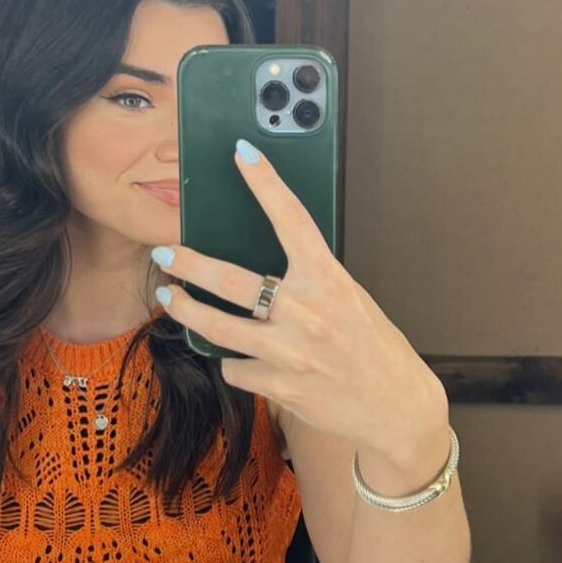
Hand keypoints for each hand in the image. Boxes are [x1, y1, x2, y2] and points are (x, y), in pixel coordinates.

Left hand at [153, 142, 446, 463]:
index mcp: (329, 280)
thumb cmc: (374, 348)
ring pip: (217, 327)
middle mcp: (307, 313)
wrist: (397, 408)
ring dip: (185, 310)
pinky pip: (236, 368)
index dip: (266, 183)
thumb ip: (311, 283)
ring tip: (169, 298)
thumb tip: (264, 270)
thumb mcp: (350, 300)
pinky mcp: (280, 387)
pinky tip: (242, 361)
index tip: (242, 154)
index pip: (292, 219)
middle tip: (165, 252)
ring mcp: (290, 353)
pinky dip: (235, 363)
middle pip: (230, 280)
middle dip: (189, 263)